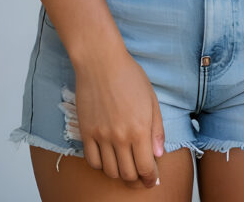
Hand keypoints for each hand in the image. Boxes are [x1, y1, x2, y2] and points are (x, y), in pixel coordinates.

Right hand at [73, 50, 164, 188]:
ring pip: (110, 171)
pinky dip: (100, 166)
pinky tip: (107, 158)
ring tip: (124, 168)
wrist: (101, 61)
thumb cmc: (129, 76)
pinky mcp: (86, 132)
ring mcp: (102, 136)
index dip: (150, 179)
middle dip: (136, 181)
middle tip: (139, 178)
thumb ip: (156, 129)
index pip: (146, 168)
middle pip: (128, 174)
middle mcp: (121, 137)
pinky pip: (92, 161)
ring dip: (119, 174)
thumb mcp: (151, 99)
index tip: (152, 181)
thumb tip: (157, 154)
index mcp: (140, 129)